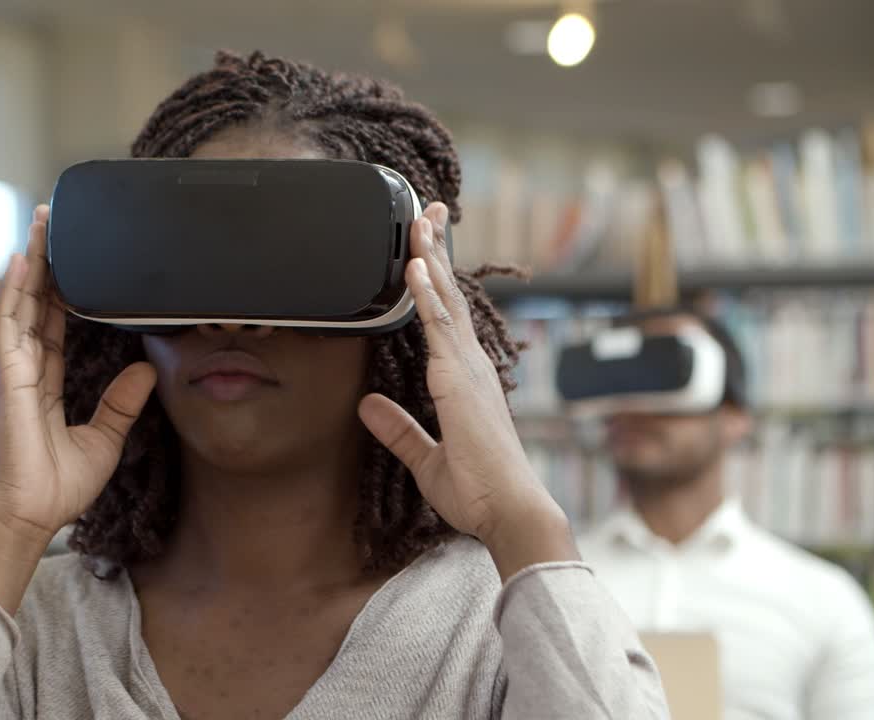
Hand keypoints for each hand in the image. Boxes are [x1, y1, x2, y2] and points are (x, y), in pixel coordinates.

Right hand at [0, 205, 155, 610]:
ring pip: (18, 304)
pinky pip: (6, 326)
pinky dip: (11, 292)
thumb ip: (122, 404)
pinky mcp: (6, 379)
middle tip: (53, 222)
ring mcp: (11, 373)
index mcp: (43, 384)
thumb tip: (148, 371)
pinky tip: (18, 263)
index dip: (60, 292)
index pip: (53, 325)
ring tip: (39, 226)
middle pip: (33, 304)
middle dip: (42, 263)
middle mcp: (24, 371)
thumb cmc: (55, 488)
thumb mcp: (104, 440)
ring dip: (27, 265)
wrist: (27, 518)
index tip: (72, 261)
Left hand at [358, 203, 576, 580]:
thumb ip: (397, 429)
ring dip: (431, 258)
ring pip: (446, 302)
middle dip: (438, 251)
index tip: (426, 247)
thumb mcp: (425, 458)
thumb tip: (364, 405)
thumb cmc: (478, 491)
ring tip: (420, 219)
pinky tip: (416, 267)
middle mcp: (470, 367)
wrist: (509, 513)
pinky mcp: (460, 382)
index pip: (446, 318)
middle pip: (450, 297)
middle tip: (429, 209)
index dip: (437, 279)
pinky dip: (428, 295)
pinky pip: (440, 329)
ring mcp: (468, 370)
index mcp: (464, 380)